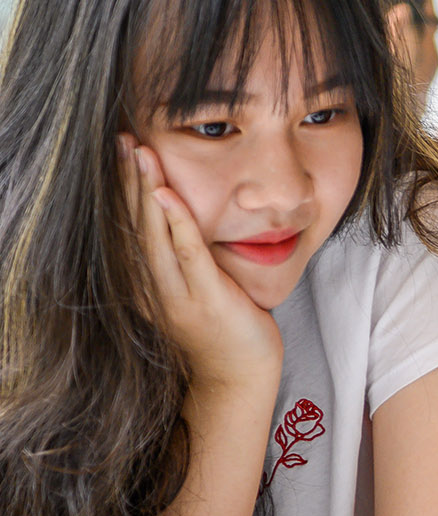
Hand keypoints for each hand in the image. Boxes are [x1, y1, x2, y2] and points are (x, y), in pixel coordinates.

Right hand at [120, 136, 282, 392]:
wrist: (241, 377)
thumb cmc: (226, 327)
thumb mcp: (196, 286)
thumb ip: (185, 256)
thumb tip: (181, 213)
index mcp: (145, 284)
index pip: (127, 227)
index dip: (120, 188)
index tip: (118, 150)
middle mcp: (152, 289)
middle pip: (133, 224)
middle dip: (126, 180)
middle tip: (121, 138)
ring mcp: (176, 297)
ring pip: (154, 235)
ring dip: (145, 192)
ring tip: (138, 152)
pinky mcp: (206, 302)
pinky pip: (188, 256)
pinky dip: (177, 225)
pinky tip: (167, 196)